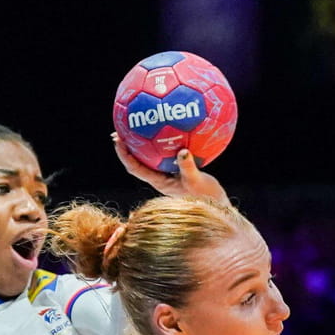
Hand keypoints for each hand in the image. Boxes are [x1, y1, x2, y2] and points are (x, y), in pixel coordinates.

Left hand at [112, 134, 229, 204]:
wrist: (217, 207)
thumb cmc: (206, 198)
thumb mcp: (197, 181)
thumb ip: (188, 167)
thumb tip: (182, 151)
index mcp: (159, 182)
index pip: (135, 168)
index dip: (124, 154)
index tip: (118, 140)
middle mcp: (160, 178)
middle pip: (137, 161)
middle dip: (128, 146)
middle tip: (121, 129)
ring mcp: (168, 175)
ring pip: (150, 157)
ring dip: (142, 144)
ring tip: (139, 127)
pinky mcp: (178, 171)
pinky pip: (166, 154)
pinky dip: (164, 143)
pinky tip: (170, 129)